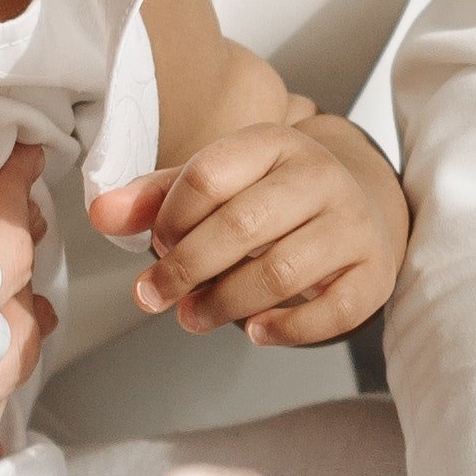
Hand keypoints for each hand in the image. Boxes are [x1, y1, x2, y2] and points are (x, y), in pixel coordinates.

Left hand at [93, 105, 406, 346]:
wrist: (357, 206)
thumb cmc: (270, 197)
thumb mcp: (216, 182)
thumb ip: (157, 197)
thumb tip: (101, 214)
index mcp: (275, 143)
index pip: (208, 174)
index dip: (169, 218)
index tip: (156, 244)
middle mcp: (320, 176)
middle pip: (241, 225)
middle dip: (185, 269)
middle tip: (155, 297)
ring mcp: (354, 224)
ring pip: (281, 273)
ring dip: (224, 304)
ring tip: (193, 317)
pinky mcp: (374, 273)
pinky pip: (332, 312)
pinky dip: (287, 330)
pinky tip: (255, 332)